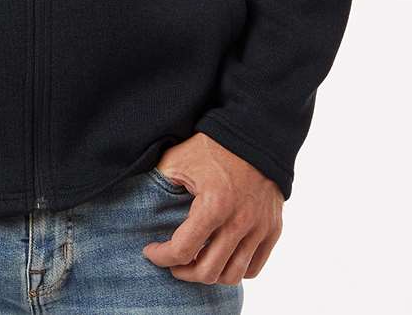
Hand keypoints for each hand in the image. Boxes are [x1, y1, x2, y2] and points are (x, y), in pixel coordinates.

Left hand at [142, 133, 283, 284]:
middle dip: (183, 272)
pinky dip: (235, 270)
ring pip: (232, 276)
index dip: (161, 257)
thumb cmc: (213, 146)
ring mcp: (259, 228)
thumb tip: (139, 201)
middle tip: (173, 262)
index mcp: (214, 205)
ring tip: (196, 262)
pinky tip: (220, 258)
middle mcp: (239, 222)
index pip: (183, 250)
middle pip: (208, 272)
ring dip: (209, 275)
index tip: (151, 251)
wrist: (254, 134)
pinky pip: (253, 268)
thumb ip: (158, 182)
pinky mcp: (272, 230)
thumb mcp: (178, 158)